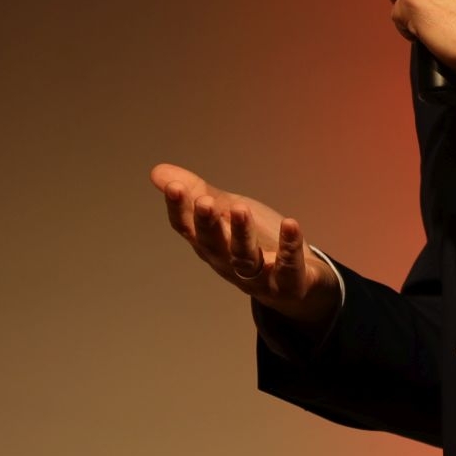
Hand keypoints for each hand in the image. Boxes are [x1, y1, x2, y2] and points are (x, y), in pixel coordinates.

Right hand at [149, 163, 338, 327]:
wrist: (299, 282)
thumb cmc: (256, 242)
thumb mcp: (227, 212)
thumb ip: (198, 193)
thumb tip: (156, 171)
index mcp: (210, 244)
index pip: (187, 228)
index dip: (179, 210)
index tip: (175, 187)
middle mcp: (228, 263)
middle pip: (213, 245)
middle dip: (207, 224)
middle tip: (204, 202)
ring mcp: (257, 277)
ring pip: (245, 258)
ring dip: (242, 234)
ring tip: (241, 208)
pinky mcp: (289, 284)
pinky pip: (288, 269)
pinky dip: (289, 247)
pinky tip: (290, 224)